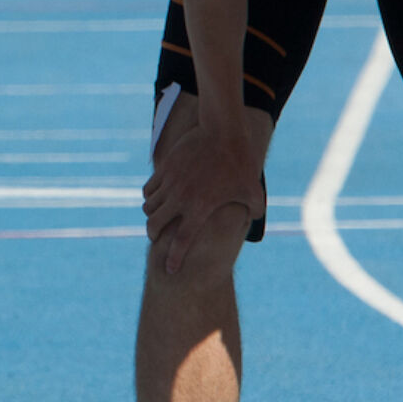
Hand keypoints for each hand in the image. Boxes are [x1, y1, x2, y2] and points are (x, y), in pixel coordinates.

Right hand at [141, 125, 264, 275]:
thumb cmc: (241, 163)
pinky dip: (150, 197)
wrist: (222, 131)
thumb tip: (254, 220)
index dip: (174, 258)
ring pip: (149, 207)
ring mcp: (170, 182)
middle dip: (153, 235)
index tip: (169, 270)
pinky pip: (148, 189)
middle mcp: (181, 198)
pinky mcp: (164, 168)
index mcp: (200, 208)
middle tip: (156, 237)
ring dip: (152, 215)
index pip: (181, 241)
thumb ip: (254, 210)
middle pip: (154, 224)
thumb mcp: (253, 190)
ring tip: (158, 216)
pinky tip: (156, 197)